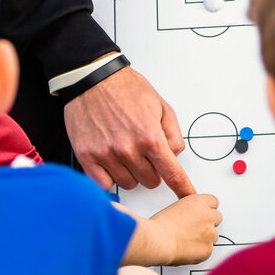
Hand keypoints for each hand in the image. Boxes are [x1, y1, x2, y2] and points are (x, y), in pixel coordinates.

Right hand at [64, 66, 194, 196]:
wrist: (92, 78)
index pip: (172, 174)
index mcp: (149, 136)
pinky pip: (104, 184)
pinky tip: (111, 162)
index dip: (183, 189)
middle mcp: (128, 149)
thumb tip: (174, 155)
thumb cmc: (125, 88)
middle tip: (144, 152)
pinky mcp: (87, 156)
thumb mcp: (160, 106)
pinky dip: (110, 177)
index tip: (188, 197)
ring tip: (125, 152)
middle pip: (151, 181)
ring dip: (131, 173)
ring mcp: (106, 154)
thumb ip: (172, 134)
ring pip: (129, 184)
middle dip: (152, 170)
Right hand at [148, 193, 221, 265]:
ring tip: (189, 240)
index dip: (207, 208)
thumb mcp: (176, 208)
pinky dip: (201, 251)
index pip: (214, 202)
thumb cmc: (160, 226)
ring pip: (214, 235)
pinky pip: (208, 250)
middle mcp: (208, 216)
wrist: (158, 241)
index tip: (203, 213)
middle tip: (196, 228)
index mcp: (199, 202)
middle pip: (217, 217)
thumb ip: (189, 210)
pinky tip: (188, 250)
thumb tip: (191, 216)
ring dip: (206, 237)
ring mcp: (210, 234)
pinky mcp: (208, 249)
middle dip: (209, 222)